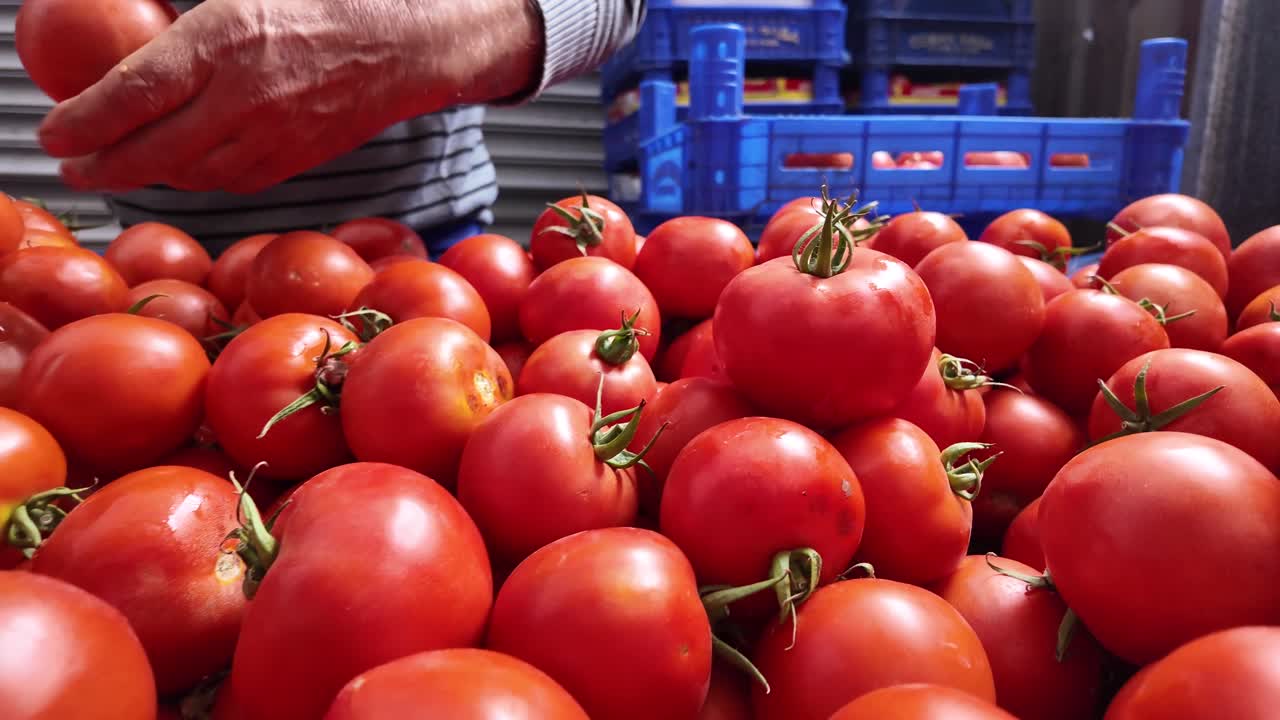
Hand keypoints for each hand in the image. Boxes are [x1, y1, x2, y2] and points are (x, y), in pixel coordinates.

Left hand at [37, 0, 541, 193]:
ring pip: (189, 173)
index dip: (82, 121)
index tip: (51, 131)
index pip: (131, 92)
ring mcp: (273, 135)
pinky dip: (195, 179)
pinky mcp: (297, 160)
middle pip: (151, 150)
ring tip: (114, 167)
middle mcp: (244, 95)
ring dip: (145, 175)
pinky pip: (231, 180)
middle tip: (71, 163)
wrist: (409, 43)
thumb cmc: (326, 0)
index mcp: (223, 36)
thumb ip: (184, 12)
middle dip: (100, 165)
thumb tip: (122, 12)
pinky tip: (177, 168)